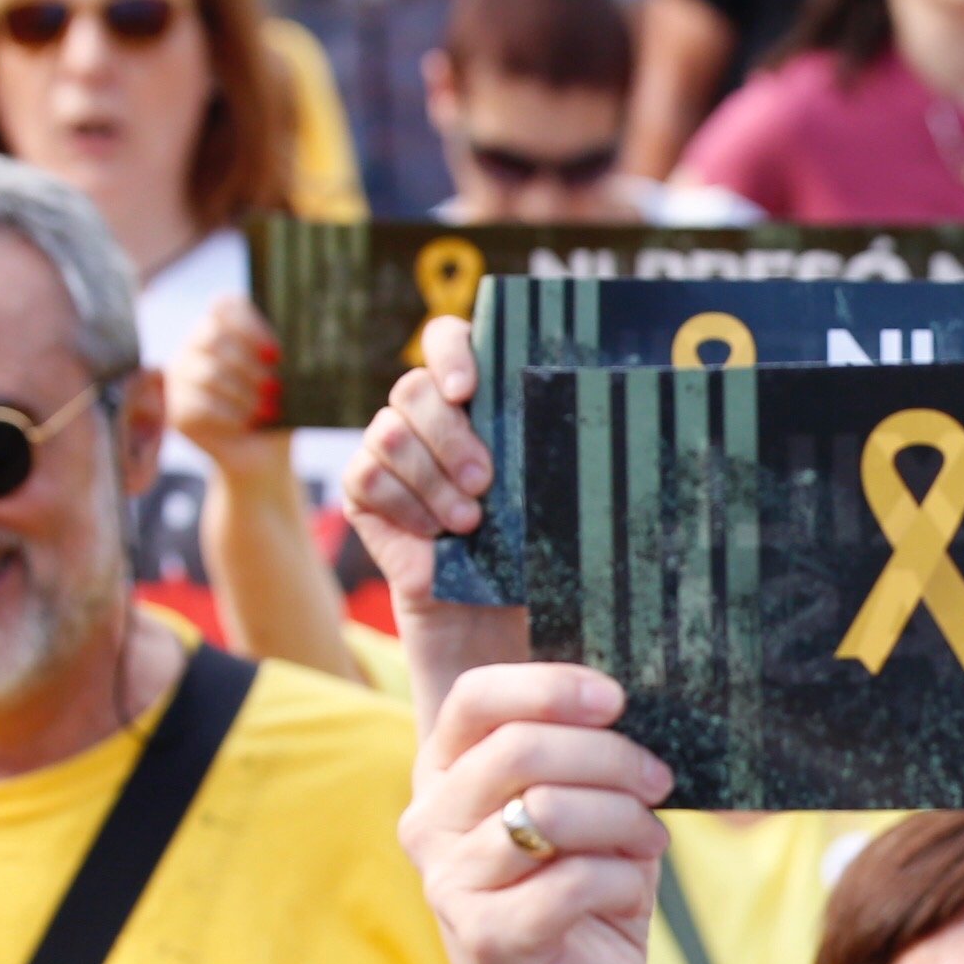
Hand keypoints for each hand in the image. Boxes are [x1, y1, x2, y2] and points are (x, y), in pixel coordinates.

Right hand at [168, 293, 290, 471]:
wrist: (264, 455)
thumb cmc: (277, 410)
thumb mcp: (285, 378)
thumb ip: (279, 355)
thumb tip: (281, 347)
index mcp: (223, 329)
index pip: (224, 305)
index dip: (249, 325)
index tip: (275, 355)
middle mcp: (195, 348)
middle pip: (212, 335)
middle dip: (249, 365)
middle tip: (274, 389)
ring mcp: (179, 378)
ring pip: (207, 372)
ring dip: (244, 395)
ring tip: (266, 411)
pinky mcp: (174, 410)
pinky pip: (198, 405)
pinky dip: (229, 416)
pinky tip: (245, 424)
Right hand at [342, 313, 530, 698]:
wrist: (499, 624)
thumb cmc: (540, 554)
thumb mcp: (555, 496)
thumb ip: (551, 445)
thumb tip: (597, 406)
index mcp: (480, 401)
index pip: (449, 340)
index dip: (452, 351)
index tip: (470, 390)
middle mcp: (430, 419)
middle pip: (413, 386)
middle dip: (449, 435)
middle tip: (486, 483)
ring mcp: (392, 454)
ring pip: (387, 430)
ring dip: (431, 479)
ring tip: (469, 525)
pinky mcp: (365, 494)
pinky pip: (366, 477)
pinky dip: (404, 507)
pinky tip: (434, 537)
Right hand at [400, 663, 673, 963]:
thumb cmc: (591, 892)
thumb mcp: (590, 805)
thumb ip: (585, 749)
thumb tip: (621, 693)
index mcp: (444, 776)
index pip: (477, 698)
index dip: (549, 686)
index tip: (616, 699)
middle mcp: (428, 824)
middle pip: (522, 747)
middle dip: (611, 757)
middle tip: (659, 780)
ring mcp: (450, 884)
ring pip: (552, 811)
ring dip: (624, 820)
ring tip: (646, 842)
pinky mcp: (488, 938)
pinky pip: (576, 878)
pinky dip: (623, 880)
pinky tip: (628, 896)